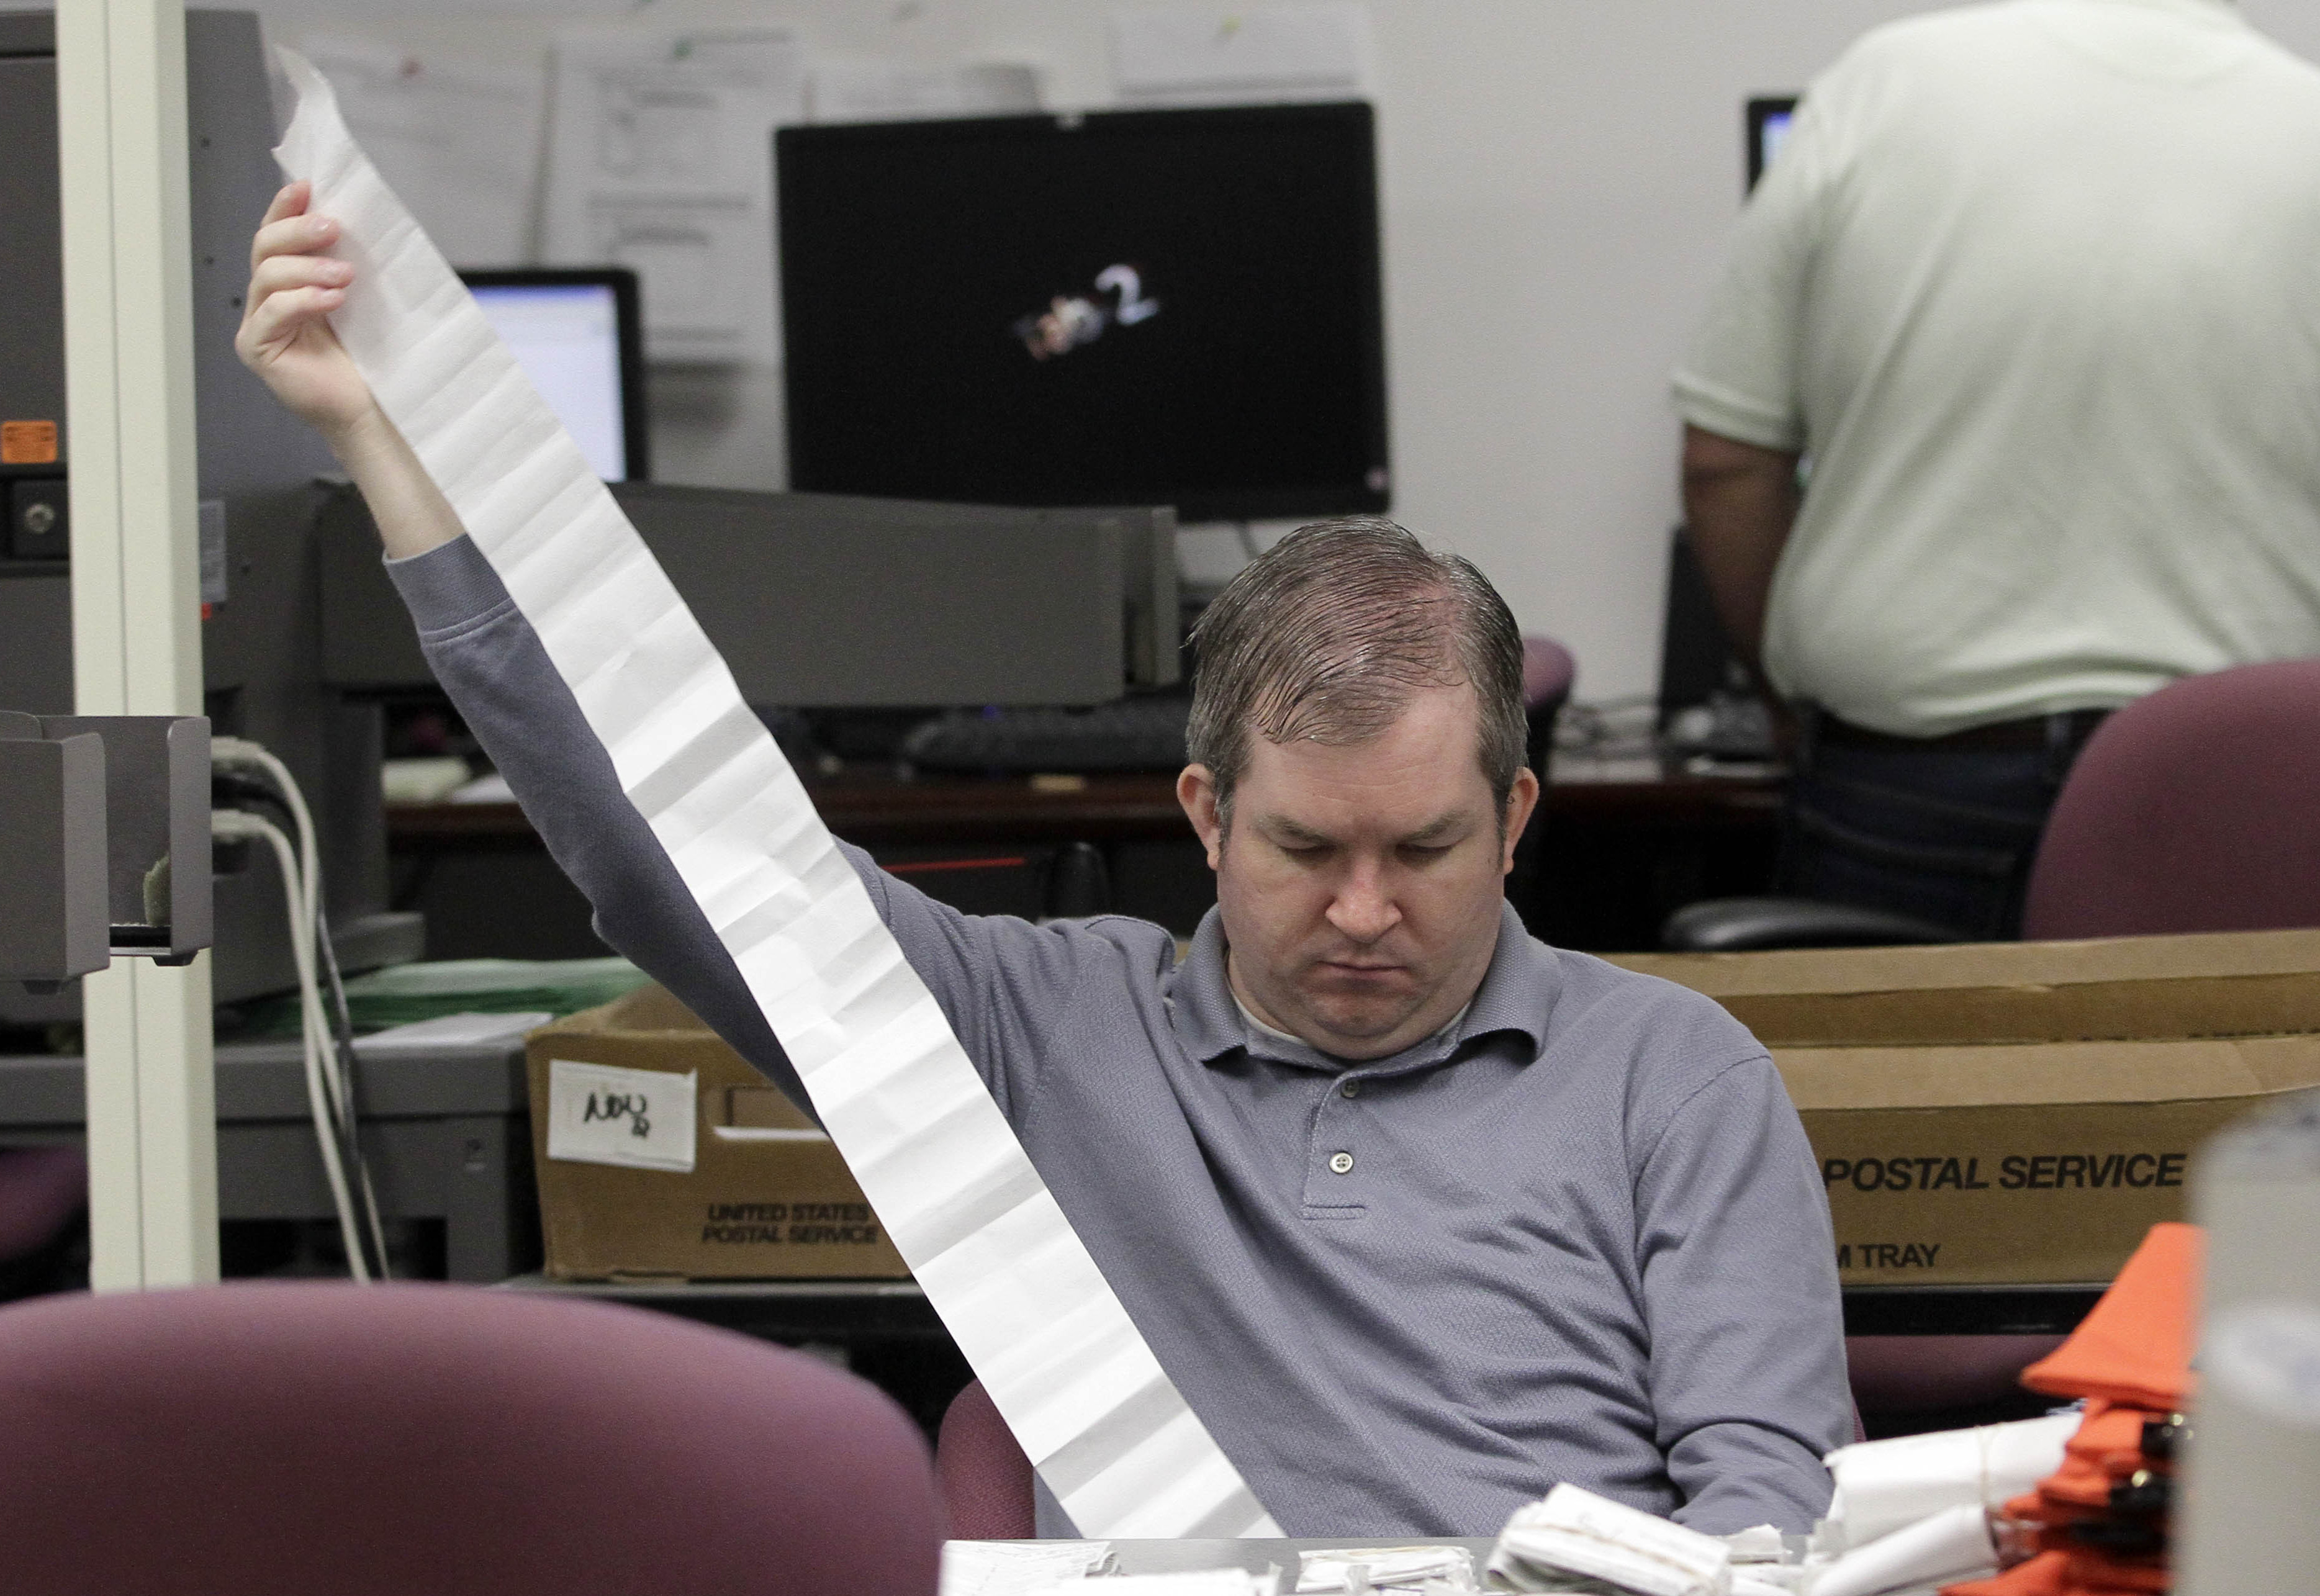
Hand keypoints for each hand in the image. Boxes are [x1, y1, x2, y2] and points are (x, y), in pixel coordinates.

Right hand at [235, 181, 376, 444]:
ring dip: (308, 267)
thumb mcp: (358, 299)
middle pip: (264, 249)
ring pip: (267, 276)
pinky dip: (303, 299)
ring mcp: (257, 325)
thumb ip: (342, 262)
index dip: (284, 208)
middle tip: (333, 227)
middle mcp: (266, 301)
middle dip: (297, 231)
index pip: (276, 236)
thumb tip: (346, 216)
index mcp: (287, 284)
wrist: (373, 408)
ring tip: (346, 275)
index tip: (306, 186)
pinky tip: (333, 300)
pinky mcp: (258, 349)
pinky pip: (273, 312)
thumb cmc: (369, 357)